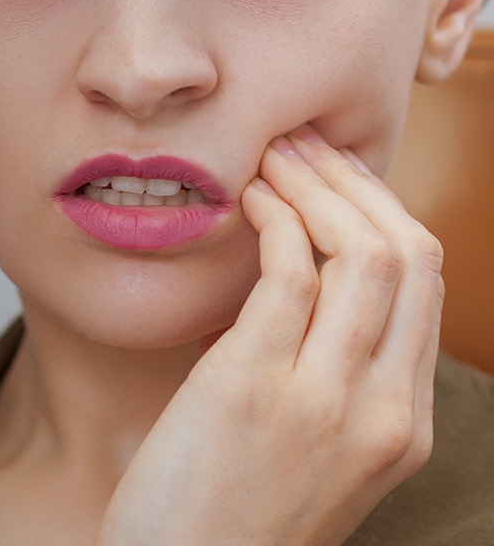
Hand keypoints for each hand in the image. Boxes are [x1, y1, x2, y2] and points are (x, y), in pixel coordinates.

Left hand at [98, 125, 443, 544]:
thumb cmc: (225, 522)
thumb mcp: (311, 460)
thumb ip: (330, 387)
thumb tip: (307, 291)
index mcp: (403, 427)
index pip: (426, 289)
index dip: (383, 213)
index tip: (340, 175)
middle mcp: (381, 412)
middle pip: (410, 258)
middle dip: (358, 184)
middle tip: (306, 144)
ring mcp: (323, 400)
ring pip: (362, 254)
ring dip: (316, 186)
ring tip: (273, 155)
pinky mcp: (252, 388)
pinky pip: (287, 274)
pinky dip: (274, 219)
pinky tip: (247, 199)